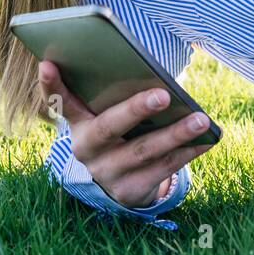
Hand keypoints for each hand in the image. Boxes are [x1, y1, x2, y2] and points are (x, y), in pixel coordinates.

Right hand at [37, 59, 213, 208]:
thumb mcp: (104, 115)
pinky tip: (206, 140)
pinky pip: (162, 170)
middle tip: (163, 94)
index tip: (47, 63)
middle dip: (136, 110)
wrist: (113, 183)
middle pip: (110, 128)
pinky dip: (186, 153)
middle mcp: (86, 150)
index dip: (52, 85)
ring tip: (200, 119)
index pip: (60, 101)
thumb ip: (111, 94)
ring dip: (175, 134)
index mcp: (77, 123)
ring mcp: (107, 173)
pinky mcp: (129, 191)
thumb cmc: (115, 132)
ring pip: (143, 151)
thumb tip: (142, 68)